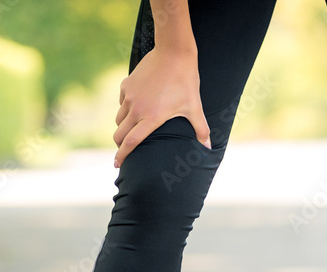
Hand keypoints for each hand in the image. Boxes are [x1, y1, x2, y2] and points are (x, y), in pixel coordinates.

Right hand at [113, 46, 210, 167]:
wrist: (173, 52)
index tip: (117, 164)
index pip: (131, 142)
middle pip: (119, 134)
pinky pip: (121, 102)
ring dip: (123, 127)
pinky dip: (125, 108)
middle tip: (124, 149)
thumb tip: (208, 147)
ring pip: (119, 119)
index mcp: (151, 118)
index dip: (123, 155)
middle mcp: (136, 108)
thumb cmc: (186, 81)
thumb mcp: (194, 107)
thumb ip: (200, 129)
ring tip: (131, 130)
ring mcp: (129, 96)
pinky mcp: (126, 84)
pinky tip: (135, 108)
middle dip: (120, 144)